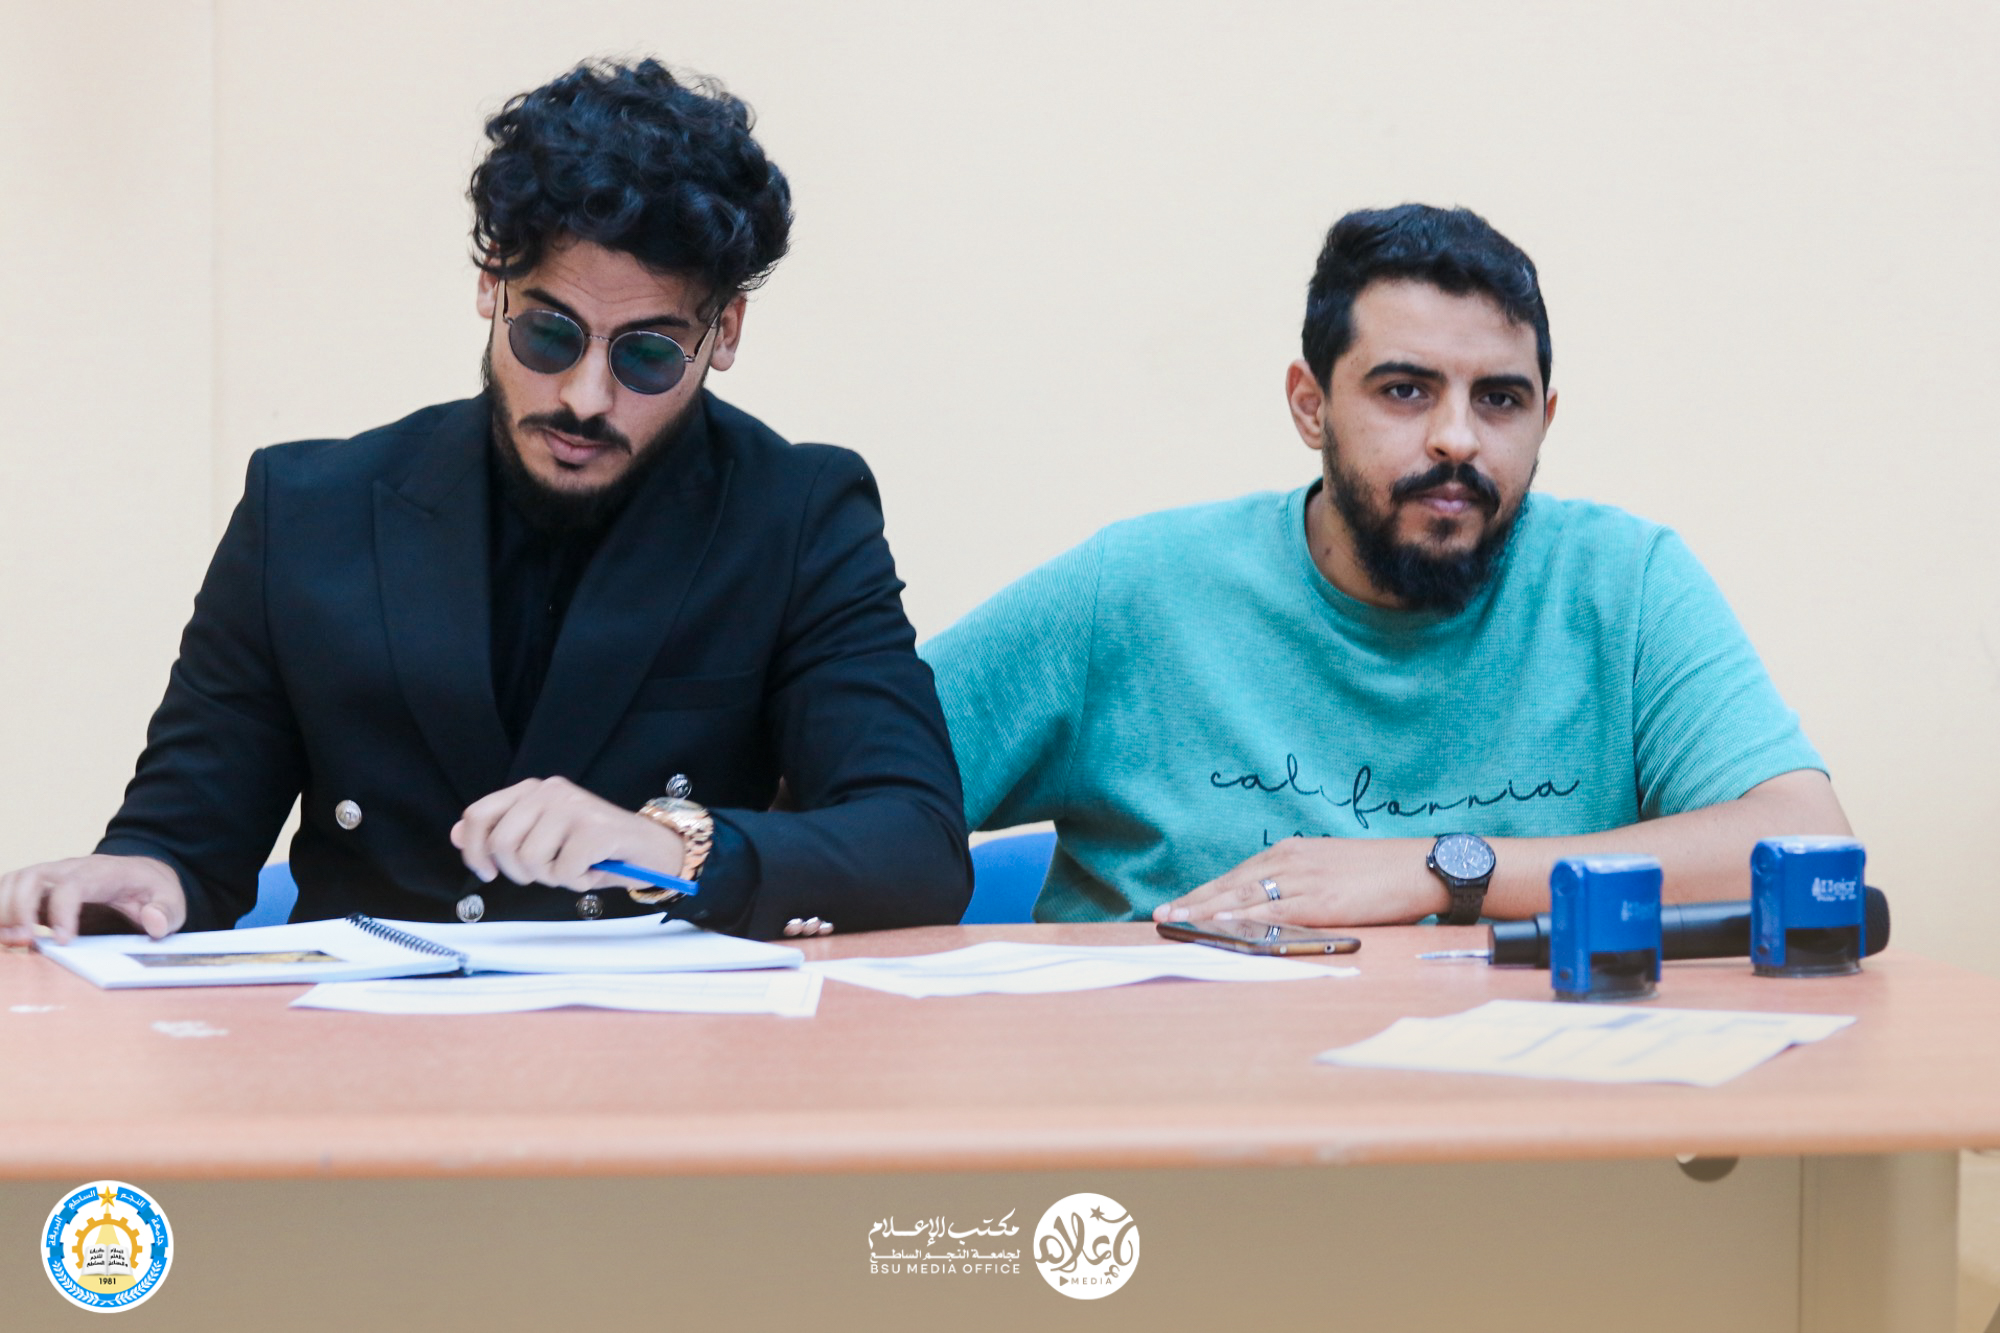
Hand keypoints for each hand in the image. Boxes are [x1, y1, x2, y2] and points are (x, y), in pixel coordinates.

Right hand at [0, 855, 186, 944]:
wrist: (141, 874)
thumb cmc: (152, 890)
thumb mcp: (172, 901)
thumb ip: (167, 912)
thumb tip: (153, 922)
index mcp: (102, 873)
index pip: (73, 885)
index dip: (63, 911)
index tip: (64, 941)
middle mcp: (70, 870)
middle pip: (32, 878)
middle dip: (20, 908)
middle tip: (24, 941)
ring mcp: (51, 877)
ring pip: (14, 882)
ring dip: (4, 910)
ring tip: (12, 940)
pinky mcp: (39, 891)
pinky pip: (9, 892)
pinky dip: (2, 911)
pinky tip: (6, 935)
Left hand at [451, 776, 684, 892]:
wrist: (649, 849)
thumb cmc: (594, 848)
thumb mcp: (541, 839)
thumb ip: (502, 833)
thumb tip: (457, 835)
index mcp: (532, 790)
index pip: (478, 815)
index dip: (473, 850)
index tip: (487, 872)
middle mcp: (550, 791)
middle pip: (502, 844)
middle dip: (520, 871)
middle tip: (547, 872)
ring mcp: (573, 807)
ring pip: (531, 860)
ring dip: (552, 877)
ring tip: (573, 868)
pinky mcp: (595, 829)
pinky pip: (564, 871)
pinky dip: (578, 881)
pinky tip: (593, 870)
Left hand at [1152, 836, 1448, 926]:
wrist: (1421, 866)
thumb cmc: (1380, 872)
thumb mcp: (1330, 869)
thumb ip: (1300, 883)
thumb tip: (1275, 905)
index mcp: (1291, 852)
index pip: (1237, 874)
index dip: (1205, 891)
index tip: (1178, 903)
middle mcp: (1290, 861)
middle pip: (1232, 883)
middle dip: (1195, 900)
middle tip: (1162, 915)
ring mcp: (1304, 880)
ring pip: (1245, 897)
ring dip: (1208, 911)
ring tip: (1179, 921)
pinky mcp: (1320, 901)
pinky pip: (1274, 911)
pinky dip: (1245, 918)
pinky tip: (1223, 923)